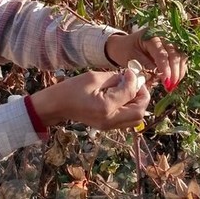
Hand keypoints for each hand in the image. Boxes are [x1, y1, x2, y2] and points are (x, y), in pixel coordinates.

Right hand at [29, 70, 149, 129]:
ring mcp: (109, 126)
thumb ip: (115, 78)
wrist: (57, 106)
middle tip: (136, 83)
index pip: (131, 94)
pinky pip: (127, 120)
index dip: (135, 80)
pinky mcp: (107, 127)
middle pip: (139, 112)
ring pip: (136, 119)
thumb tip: (132, 77)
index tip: (130, 71)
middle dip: (142, 96)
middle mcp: (109, 120)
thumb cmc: (71, 89)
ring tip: (130, 90)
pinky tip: (123, 97)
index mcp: (105, 107)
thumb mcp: (94, 77)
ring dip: (138, 103)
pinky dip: (131, 108)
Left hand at [105, 30, 187, 91]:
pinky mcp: (172, 48)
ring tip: (173, 85)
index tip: (166, 82)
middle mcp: (163, 35)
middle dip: (175, 72)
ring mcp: (169, 41)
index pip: (162, 54)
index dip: (165, 69)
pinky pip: (180, 59)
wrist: (123, 45)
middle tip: (171, 87)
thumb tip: (159, 76)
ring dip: (179, 72)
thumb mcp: (131, 59)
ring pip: (181, 56)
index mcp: (150, 36)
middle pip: (175, 54)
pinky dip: (179, 70)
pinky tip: (175, 80)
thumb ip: (145, 66)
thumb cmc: (125, 51)